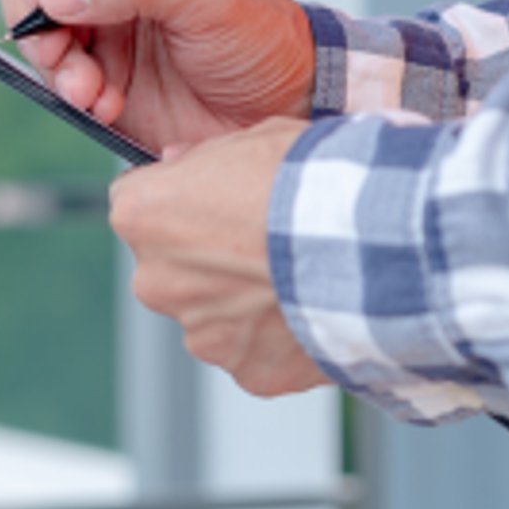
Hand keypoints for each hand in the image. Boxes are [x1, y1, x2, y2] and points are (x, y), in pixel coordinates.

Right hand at [0, 0, 315, 153]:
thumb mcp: (210, 0)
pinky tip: (107, 102)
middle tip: (59, 49)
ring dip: (53, 60)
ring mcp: (99, 9)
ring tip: (92, 90)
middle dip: (36, 10)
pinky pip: (51, 66)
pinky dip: (69, 88)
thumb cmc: (262, 39)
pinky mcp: (94, 59)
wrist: (277, 107)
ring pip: (32, 18)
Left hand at [109, 118, 330, 397]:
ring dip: (245, 302)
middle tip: (264, 241)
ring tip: (299, 277)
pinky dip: (279, 338)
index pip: (138, 206)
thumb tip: (179, 163)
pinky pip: (257, 352)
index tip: (217, 200)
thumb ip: (205, 156)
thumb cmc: (313, 181)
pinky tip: (313, 309)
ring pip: (214, 316)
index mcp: (144, 215)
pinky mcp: (248, 371)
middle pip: (171, 269)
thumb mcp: (256, 138)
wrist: (371, 242)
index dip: (182, 201)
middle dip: (208, 259)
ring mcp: (201, 334)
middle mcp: (156, 281)